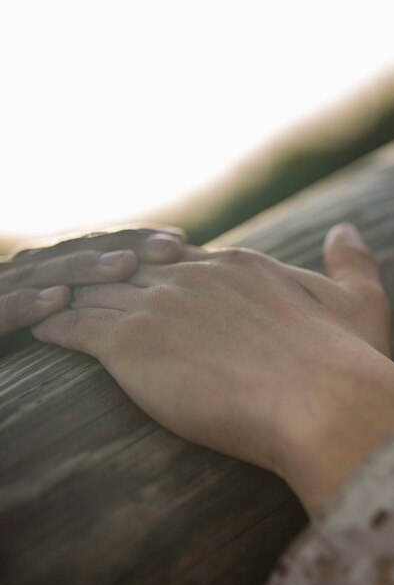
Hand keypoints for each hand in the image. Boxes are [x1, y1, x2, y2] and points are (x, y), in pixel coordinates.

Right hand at [0, 228, 187, 336]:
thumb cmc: (17, 342)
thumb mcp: (70, 324)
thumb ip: (101, 310)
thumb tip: (151, 298)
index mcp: (47, 275)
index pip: (99, 250)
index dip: (140, 242)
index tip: (184, 242)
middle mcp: (23, 277)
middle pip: (80, 254)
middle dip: (127, 247)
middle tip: (174, 246)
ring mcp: (0, 295)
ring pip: (44, 277)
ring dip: (86, 268)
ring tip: (126, 265)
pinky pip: (2, 312)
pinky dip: (28, 305)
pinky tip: (57, 300)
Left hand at [32, 223, 393, 515]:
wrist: (326, 402)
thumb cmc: (349, 364)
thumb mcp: (362, 303)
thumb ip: (353, 263)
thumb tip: (346, 228)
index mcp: (244, 267)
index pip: (184, 259)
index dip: (158, 269)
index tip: (138, 280)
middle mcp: (198, 274)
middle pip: (133, 267)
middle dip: (104, 278)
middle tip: (75, 289)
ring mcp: (162, 303)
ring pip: (97, 291)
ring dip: (69, 297)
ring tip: (42, 305)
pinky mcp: (132, 341)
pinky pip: (73, 324)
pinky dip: (52, 324)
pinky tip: (39, 329)